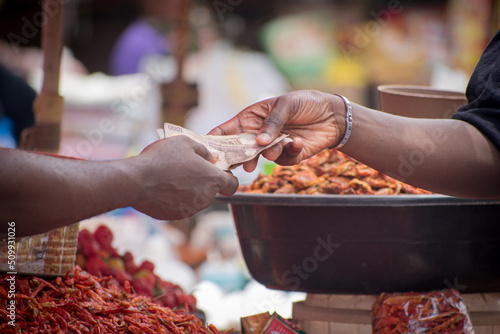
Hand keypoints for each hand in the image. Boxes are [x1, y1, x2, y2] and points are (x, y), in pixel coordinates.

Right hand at [129, 136, 238, 219]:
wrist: (136, 181)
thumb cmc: (163, 159)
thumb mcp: (185, 142)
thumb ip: (203, 150)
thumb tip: (210, 157)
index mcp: (213, 180)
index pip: (233, 185)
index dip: (228, 178)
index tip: (218, 171)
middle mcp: (206, 198)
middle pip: (211, 190)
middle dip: (203, 181)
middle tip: (186, 168)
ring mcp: (191, 210)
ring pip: (196, 198)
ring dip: (189, 189)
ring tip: (171, 176)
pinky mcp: (176, 216)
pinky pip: (180, 205)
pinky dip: (175, 198)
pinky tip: (162, 187)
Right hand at [209, 90, 346, 170]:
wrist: (332, 116)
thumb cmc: (306, 103)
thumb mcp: (286, 104)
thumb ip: (272, 122)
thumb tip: (259, 142)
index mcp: (251, 118)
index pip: (227, 131)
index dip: (216, 140)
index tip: (207, 149)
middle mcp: (259, 135)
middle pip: (240, 150)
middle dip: (240, 157)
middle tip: (243, 163)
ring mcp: (272, 146)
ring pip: (261, 158)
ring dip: (268, 153)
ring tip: (277, 146)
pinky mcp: (287, 156)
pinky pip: (282, 160)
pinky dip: (288, 152)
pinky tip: (296, 141)